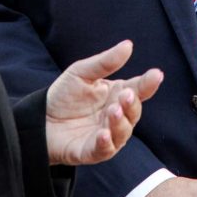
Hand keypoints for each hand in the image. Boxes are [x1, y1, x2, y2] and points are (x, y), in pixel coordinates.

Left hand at [45, 40, 162, 165]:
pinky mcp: (93, 151)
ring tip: (112, 111)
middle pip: (133, 111)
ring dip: (120, 122)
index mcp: (117, 94)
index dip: (148, 83)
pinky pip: (105, 149)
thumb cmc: (65, 95)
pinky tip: (103, 133)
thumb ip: (105, 62)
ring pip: (123, 132)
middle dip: (132, 104)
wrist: (40, 118)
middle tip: (125, 95)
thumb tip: (128, 45)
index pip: (138, 89)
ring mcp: (108, 135)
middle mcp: (117, 116)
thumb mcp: (82, 72)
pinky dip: (106, 142)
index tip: (156, 74)